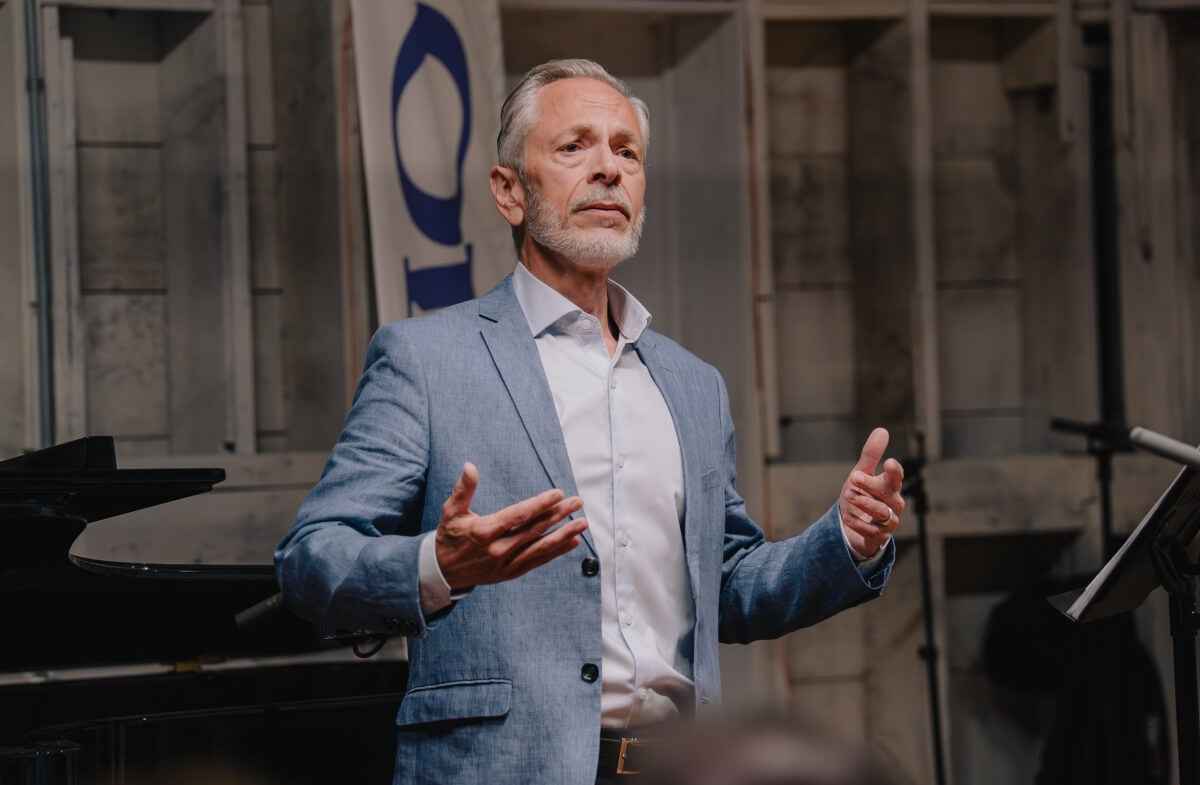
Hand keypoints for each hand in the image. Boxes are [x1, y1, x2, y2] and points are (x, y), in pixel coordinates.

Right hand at [434, 462, 587, 589]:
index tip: (558, 494)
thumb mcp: (451, 511)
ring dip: (564, 535)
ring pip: (541, 548)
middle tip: (577, 502)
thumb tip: (470, 466)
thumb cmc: (449, 536)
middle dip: (559, 515)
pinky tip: (572, 542)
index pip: (518, 516)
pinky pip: (538, 561)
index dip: (540, 505)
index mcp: (484, 532)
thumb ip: (463, 489)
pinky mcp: (511, 572)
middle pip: (535, 530)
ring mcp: (506, 564)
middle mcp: (498, 550)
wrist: (443, 572)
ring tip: (582, 523)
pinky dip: (556, 552)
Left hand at [839, 428, 903, 558]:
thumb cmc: (861, 496)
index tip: (888, 462)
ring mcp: (887, 522)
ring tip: (847, 495)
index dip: (894, 471)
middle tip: (854, 477)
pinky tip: (847, 517)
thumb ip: (871, 455)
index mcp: (890, 487)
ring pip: (882, 514)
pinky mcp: (878, 538)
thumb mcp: (861, 474)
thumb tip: (882, 430)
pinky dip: (858, 523)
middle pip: (889, 494)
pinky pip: (872, 532)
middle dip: (872, 486)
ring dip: (864, 504)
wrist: (851, 526)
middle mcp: (893, 504)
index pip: (896, 477)